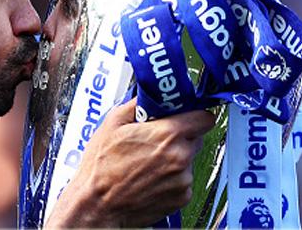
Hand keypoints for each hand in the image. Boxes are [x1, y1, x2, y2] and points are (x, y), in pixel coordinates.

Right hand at [46, 97, 215, 227]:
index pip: (205, 118)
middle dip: (180, 136)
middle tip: (157, 140)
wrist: (97, 205)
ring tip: (148, 164)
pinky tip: (150, 179)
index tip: (186, 117)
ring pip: (188, 160)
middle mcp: (180, 157)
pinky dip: (171, 179)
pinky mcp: (181, 198)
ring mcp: (183, 179)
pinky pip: (183, 180)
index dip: (194, 115)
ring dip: (175, 159)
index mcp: (168, 134)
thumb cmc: (102, 167)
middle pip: (196, 138)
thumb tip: (150, 96)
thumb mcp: (113, 122)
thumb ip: (139, 104)